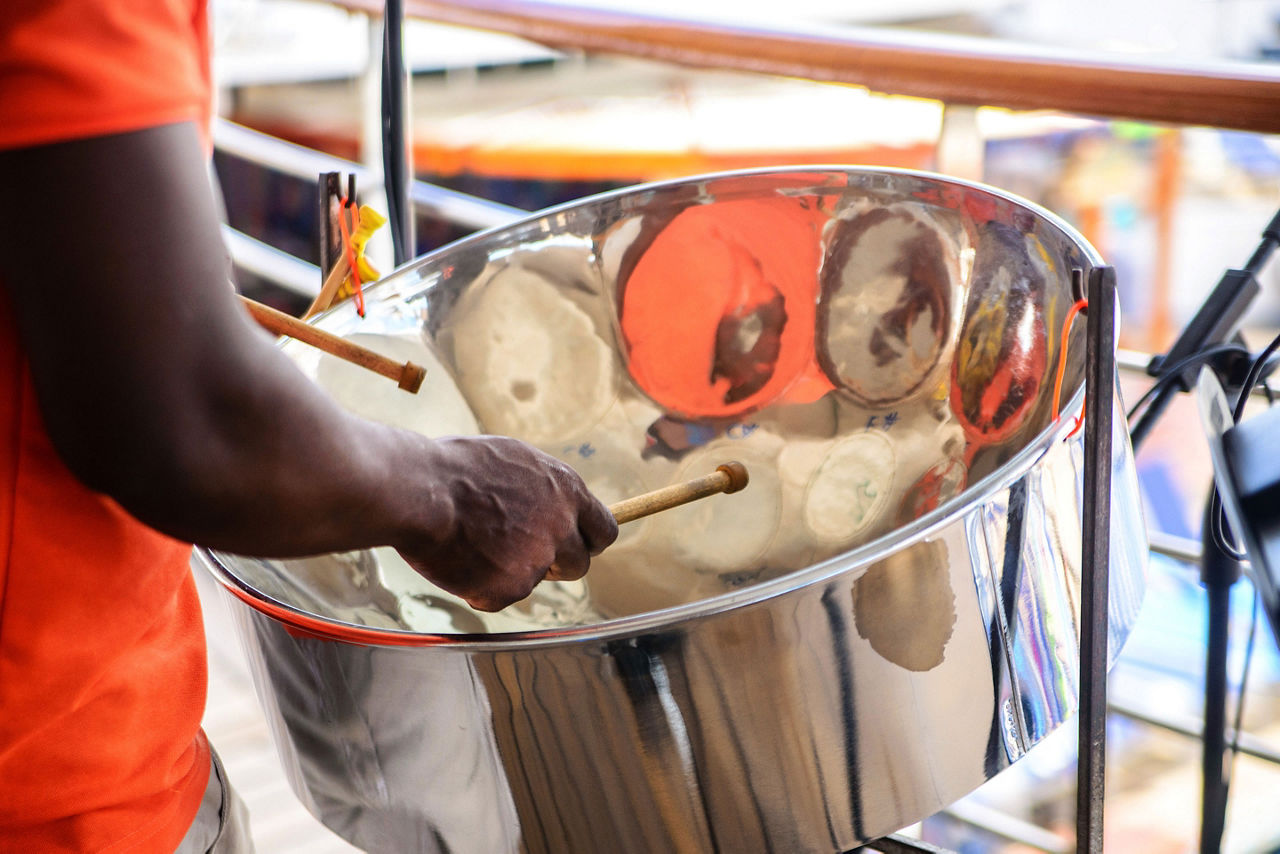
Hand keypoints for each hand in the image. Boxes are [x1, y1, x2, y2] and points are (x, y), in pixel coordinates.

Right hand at [395, 435, 617, 611]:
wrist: (420, 489)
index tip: (576, 545)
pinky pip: (500, 596)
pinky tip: (457, 560)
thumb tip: (551, 503)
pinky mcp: (511, 587)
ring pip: (534, 580)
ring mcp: (538, 559)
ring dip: (511, 572)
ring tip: (474, 545)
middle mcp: (561, 525)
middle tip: (519, 554)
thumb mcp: (513, 461)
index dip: (588, 541)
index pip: (604, 528)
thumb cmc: (453, 468)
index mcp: (565, 488)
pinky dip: (480, 587)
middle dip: (556, 565)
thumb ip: (541, 489)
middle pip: (579, 564)